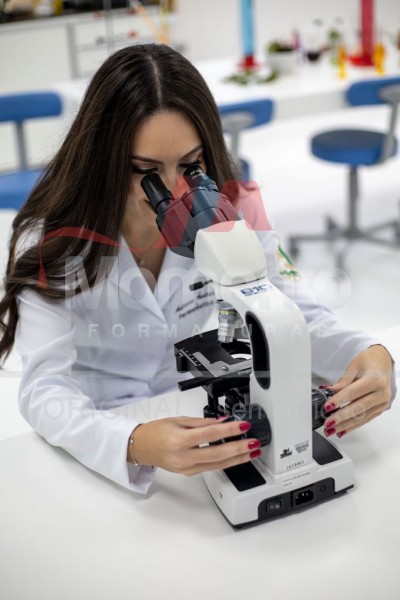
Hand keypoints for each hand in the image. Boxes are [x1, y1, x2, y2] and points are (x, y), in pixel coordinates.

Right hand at [128, 416, 261, 474]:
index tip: (243, 426)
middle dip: (239, 449)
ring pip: (218, 465)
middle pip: (217, 454)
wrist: (142, 447)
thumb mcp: (179, 420)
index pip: (210, 435)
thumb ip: (203, 422)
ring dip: (237, 459)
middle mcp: (184, 457)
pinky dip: (226, 462)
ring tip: (252, 452)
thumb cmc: (157, 431)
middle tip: (254, 443)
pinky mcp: (189, 473)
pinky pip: (211, 468)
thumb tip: (223, 421)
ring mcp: (187, 468)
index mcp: (179, 440)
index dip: (229, 431)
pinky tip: (236, 457)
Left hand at [323, 345, 392, 437]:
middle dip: (341, 417)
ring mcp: (382, 403)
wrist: (383, 362)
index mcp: (375, 379)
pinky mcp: (380, 409)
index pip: (353, 392)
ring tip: (331, 430)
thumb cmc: (369, 361)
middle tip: (327, 423)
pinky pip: (365, 420)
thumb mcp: (353, 366)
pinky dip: (352, 426)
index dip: (339, 400)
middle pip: (358, 408)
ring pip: (361, 417)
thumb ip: (342, 382)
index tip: (327, 407)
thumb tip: (328, 392)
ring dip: (345, 425)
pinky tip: (342, 431)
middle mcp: (381, 393)